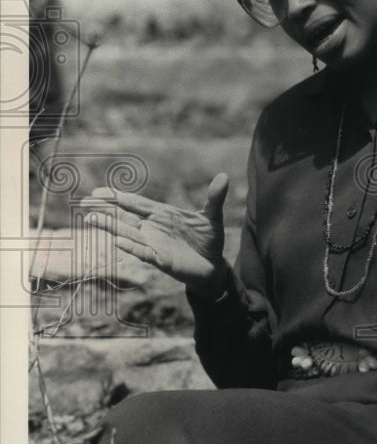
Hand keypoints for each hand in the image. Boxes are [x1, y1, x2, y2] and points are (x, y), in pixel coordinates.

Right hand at [83, 173, 229, 297]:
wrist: (214, 266)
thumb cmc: (208, 240)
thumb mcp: (213, 217)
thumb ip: (214, 198)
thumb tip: (224, 177)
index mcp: (162, 214)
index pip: (137, 203)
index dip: (118, 197)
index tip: (99, 191)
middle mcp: (153, 229)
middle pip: (125, 217)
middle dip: (106, 209)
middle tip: (85, 202)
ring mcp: (155, 244)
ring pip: (128, 234)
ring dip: (111, 227)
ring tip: (91, 218)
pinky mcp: (162, 260)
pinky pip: (144, 253)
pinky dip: (132, 247)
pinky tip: (118, 241)